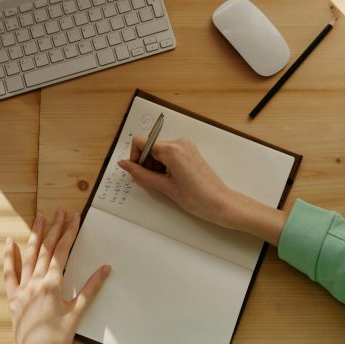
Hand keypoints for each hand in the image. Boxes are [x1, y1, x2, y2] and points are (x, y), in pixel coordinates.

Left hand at [4, 209, 110, 343]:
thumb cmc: (56, 338)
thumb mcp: (77, 313)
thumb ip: (90, 289)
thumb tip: (104, 269)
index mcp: (52, 285)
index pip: (62, 251)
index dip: (69, 232)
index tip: (74, 217)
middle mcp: (35, 283)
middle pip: (46, 248)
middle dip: (54, 228)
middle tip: (60, 211)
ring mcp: (22, 289)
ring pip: (28, 255)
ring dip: (35, 235)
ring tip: (39, 217)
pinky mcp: (13, 298)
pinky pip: (9, 273)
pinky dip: (9, 257)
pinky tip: (9, 242)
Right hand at [118, 136, 287, 244]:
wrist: (220, 203)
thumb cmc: (197, 198)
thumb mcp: (164, 188)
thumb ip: (141, 174)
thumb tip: (124, 165)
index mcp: (172, 149)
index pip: (141, 141)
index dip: (135, 157)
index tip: (138, 172)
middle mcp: (179, 142)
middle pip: (149, 146)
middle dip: (147, 163)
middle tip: (156, 182)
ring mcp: (186, 145)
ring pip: (158, 150)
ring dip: (156, 165)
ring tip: (166, 182)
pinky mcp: (189, 151)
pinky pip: (169, 153)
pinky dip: (165, 165)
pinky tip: (172, 179)